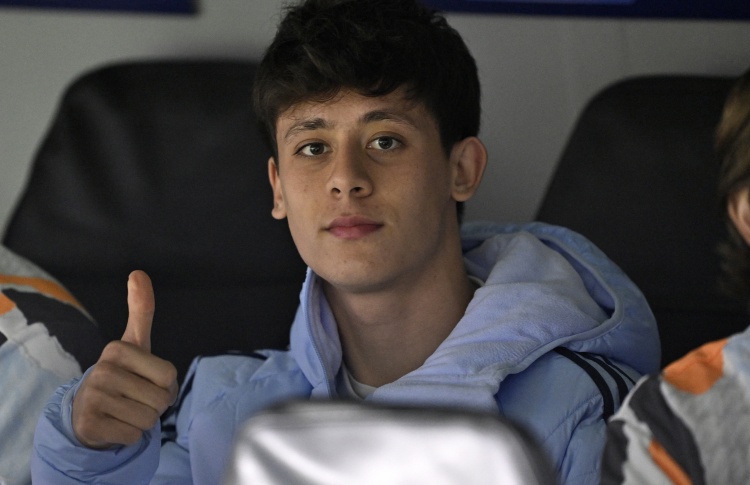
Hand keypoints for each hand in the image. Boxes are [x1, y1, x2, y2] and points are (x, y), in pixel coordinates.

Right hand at [72, 270, 178, 448]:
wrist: (88, 412)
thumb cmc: (123, 375)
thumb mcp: (134, 343)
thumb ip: (141, 310)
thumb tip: (138, 272)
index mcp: (117, 349)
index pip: (169, 376)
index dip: (166, 385)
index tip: (145, 380)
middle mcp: (102, 370)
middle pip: (160, 399)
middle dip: (155, 404)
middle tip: (135, 398)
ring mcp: (93, 398)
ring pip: (148, 419)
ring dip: (143, 420)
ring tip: (125, 410)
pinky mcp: (90, 425)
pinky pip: (133, 435)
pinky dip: (130, 435)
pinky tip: (115, 424)